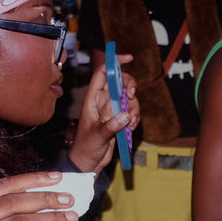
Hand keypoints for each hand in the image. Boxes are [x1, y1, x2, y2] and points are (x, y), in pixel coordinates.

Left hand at [68, 56, 139, 173]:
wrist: (89, 162)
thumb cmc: (86, 148)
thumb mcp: (98, 137)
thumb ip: (111, 126)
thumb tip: (126, 115)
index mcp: (93, 99)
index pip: (103, 73)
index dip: (114, 63)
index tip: (128, 58)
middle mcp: (103, 101)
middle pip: (120, 82)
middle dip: (130, 86)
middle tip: (132, 97)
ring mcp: (112, 109)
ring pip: (129, 97)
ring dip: (134, 108)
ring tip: (129, 123)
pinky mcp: (119, 118)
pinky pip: (132, 111)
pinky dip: (134, 118)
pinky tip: (129, 129)